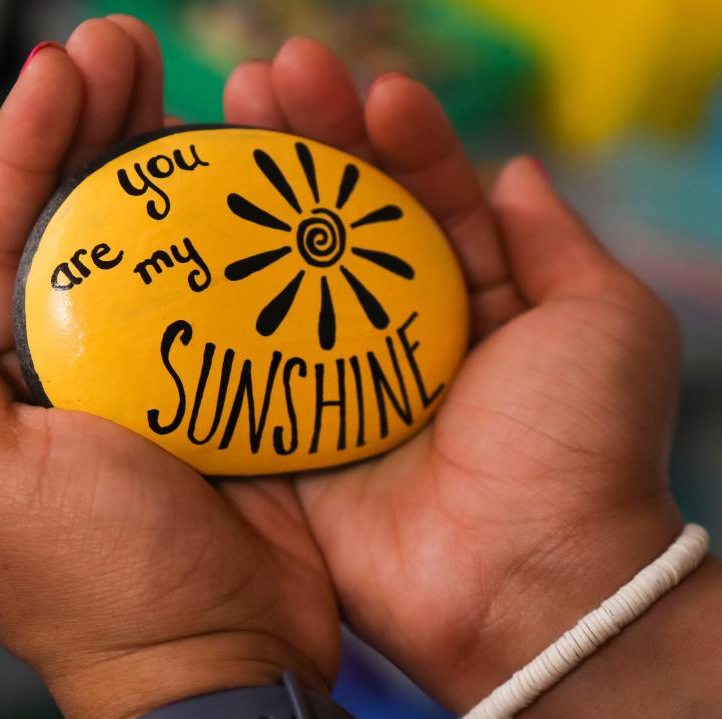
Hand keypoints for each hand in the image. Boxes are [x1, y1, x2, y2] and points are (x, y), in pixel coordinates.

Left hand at [0, 19, 340, 718]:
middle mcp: (72, 369)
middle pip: (79, 227)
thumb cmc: (102, 591)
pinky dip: (237, 241)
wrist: (219, 659)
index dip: (24, 149)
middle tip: (127, 49)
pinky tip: (250, 183)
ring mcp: (153, 375)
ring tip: (183, 89)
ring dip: (166, 170)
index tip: (58, 69)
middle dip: (96, 132)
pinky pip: (227, 299)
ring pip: (156, 250)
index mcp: (0, 383)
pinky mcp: (225, 390)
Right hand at [224, 39, 683, 710]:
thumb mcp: (602, 321)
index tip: (367, 90)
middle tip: (263, 82)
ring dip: (251, 204)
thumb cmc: (579, 449)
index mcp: (475, 304)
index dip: (397, 140)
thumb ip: (554, 243)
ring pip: (286, 277)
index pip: (426, 200)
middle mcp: (400, 335)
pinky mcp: (291, 431)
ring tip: (216, 124)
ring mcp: (339, 381)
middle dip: (308, 148)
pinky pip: (248, 355)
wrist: (525, 582)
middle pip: (340, 225)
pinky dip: (217, 299)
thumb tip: (519, 170)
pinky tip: (189, 234)